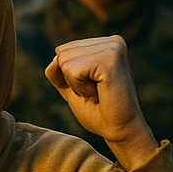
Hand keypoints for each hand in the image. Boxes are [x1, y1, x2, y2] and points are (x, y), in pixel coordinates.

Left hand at [46, 36, 158, 168]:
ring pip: (64, 61)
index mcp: (105, 44)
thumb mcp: (70, 86)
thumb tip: (54, 60)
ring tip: (98, 91)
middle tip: (95, 91)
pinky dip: (80, 87)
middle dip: (71, 79)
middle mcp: (113, 41)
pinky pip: (72, 71)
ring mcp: (113, 48)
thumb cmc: (96, 110)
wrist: (118, 130)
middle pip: (61, 54)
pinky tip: (100, 93)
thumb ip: (57, 70)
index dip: (69, 76)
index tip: (92, 86)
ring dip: (76, 84)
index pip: (62, 51)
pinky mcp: (110, 59)